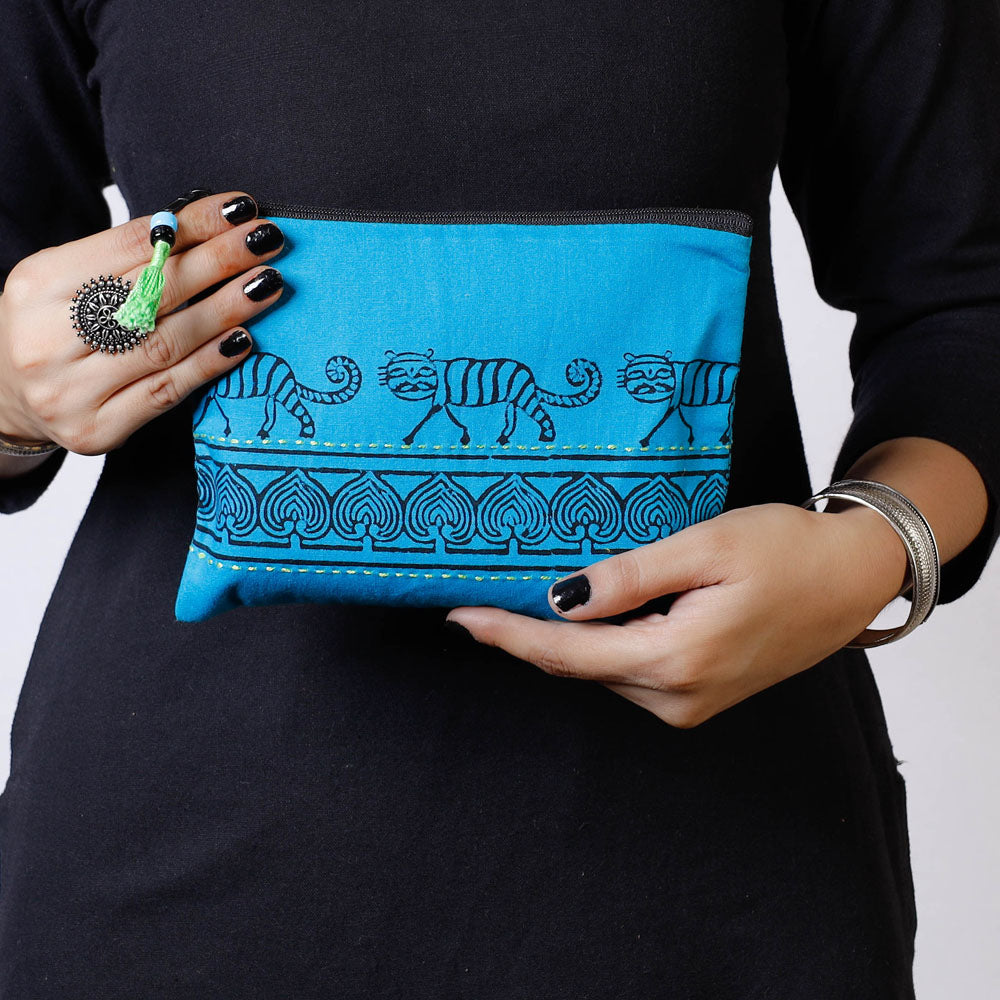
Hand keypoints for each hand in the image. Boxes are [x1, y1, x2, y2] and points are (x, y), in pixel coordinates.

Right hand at [0, 189, 283, 456]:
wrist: (9, 395)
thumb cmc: (56, 327)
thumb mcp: (72, 280)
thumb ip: (129, 260)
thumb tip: (213, 229)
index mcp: (39, 283)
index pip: (130, 244)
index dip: (192, 224)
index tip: (240, 209)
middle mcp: (47, 338)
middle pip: (151, 293)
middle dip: (217, 262)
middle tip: (266, 241)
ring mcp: (70, 391)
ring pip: (164, 343)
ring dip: (225, 310)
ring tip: (266, 285)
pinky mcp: (95, 430)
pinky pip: (167, 392)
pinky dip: (210, 363)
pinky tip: (244, 339)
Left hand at [445, 502, 908, 727]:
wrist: (850, 579)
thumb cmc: (785, 551)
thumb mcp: (704, 547)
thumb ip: (629, 578)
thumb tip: (560, 598)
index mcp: (675, 659)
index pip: (567, 652)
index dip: (508, 635)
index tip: (459, 617)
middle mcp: (676, 697)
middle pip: (578, 665)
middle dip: (526, 634)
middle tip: (480, 596)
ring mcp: (688, 704)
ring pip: (601, 670)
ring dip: (565, 638)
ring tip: (528, 595)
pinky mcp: (697, 697)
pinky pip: (628, 672)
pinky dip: (600, 645)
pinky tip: (589, 613)